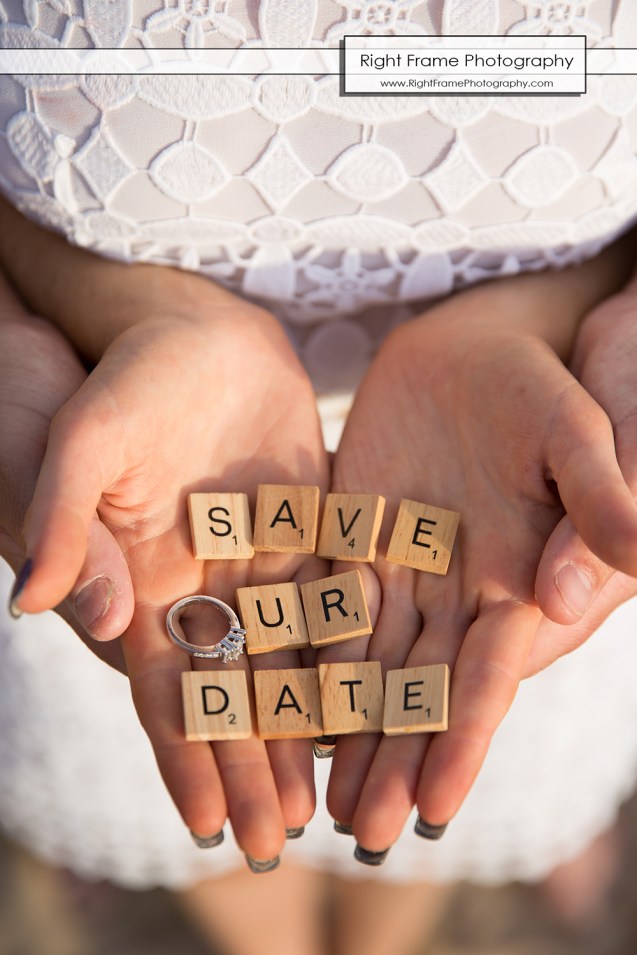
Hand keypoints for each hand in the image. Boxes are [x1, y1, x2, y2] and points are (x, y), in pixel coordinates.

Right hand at [14, 274, 329, 861]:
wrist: (179, 324)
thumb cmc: (112, 382)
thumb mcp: (75, 443)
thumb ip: (62, 521)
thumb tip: (51, 608)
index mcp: (137, 581)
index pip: (161, 685)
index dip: (182, 753)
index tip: (207, 823)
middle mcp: (197, 585)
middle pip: (228, 689)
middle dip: (250, 763)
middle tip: (279, 837)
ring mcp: (254, 558)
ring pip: (285, 655)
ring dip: (306, 722)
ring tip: (330, 796)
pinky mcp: (304, 524)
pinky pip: (331, 594)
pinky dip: (348, 646)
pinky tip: (377, 695)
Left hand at [323, 262, 636, 855]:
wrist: (476, 348)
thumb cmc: (542, 386)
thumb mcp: (576, 434)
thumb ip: (594, 500)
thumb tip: (594, 580)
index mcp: (518, 580)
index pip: (488, 676)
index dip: (462, 739)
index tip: (435, 808)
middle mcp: (459, 590)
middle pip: (421, 687)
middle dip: (394, 757)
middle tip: (359, 830)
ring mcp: (404, 567)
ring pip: (369, 660)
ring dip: (346, 726)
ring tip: (317, 799)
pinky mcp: (355, 537)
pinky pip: (325, 604)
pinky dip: (306, 655)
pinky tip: (281, 705)